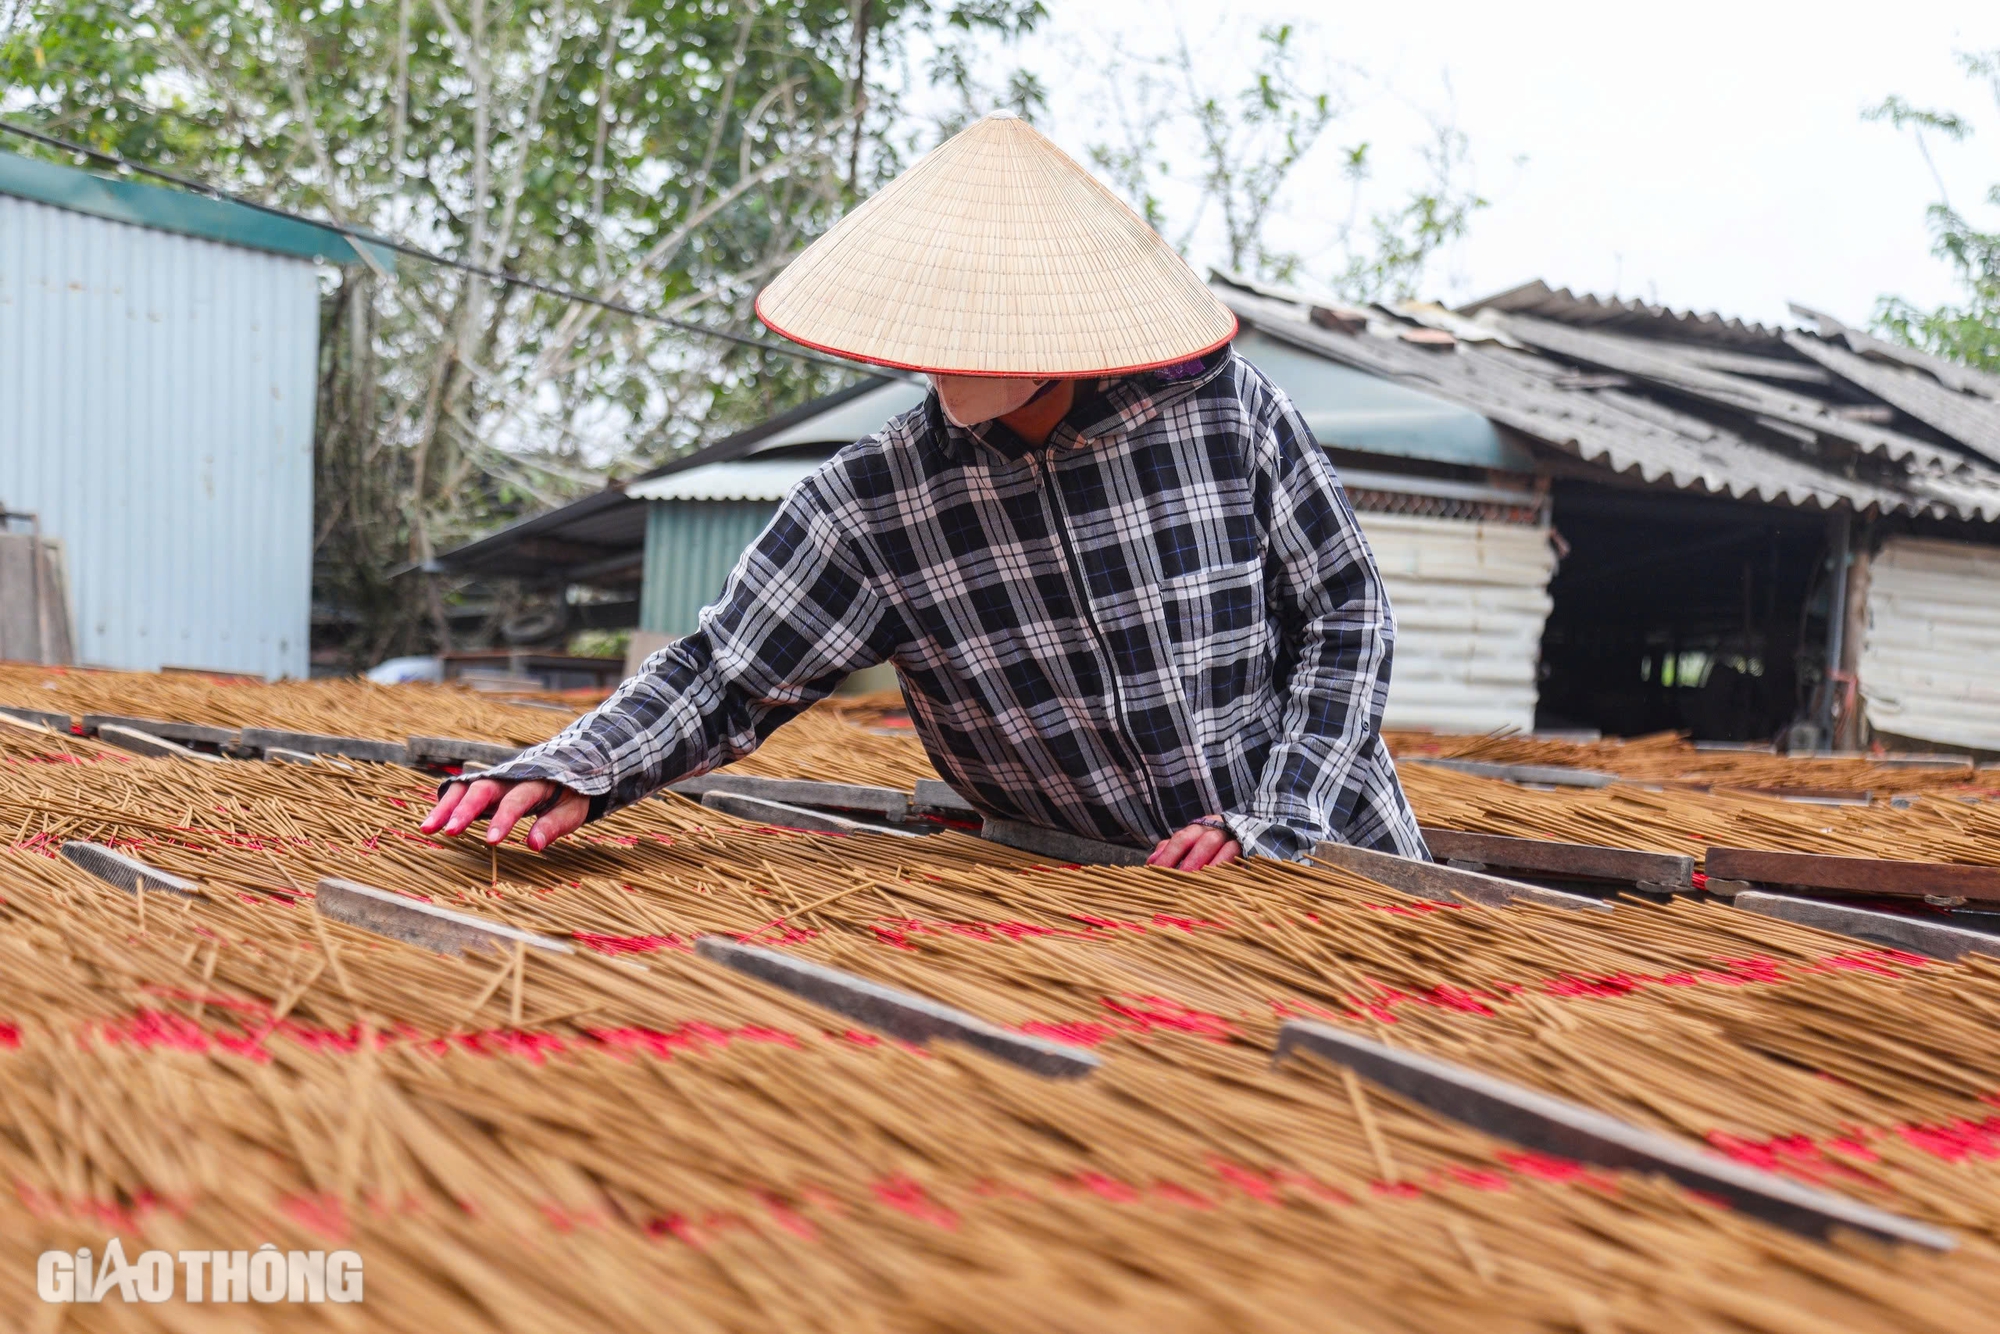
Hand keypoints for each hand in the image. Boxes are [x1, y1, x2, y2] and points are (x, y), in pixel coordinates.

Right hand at [419, 778, 589, 851]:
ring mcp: (494, 778)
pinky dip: (445, 803)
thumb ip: (553, 825)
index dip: (503, 820)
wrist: (568, 764)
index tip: (491, 841)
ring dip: (446, 807)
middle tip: (450, 831)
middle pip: (483, 789)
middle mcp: (510, 777)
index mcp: (536, 781)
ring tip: (427, 829)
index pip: (516, 800)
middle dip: (465, 810)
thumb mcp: (572, 810)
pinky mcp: (485, 784)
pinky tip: (431, 822)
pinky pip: (461, 791)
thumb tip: (534, 845)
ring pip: (465, 788)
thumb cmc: (571, 794)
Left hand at [1147, 819, 1240, 871]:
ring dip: (1211, 864)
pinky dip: (1230, 868)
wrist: (1245, 831)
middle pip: (1203, 841)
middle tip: (1181, 877)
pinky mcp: (1248, 848)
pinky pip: (1239, 857)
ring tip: (1199, 879)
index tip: (1157, 870)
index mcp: (1198, 827)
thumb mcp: (1190, 842)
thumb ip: (1170, 849)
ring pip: (1224, 848)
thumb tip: (1151, 861)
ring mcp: (1233, 837)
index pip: (1181, 838)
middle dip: (1191, 860)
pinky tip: (1220, 880)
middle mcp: (1216, 829)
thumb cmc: (1209, 842)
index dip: (1169, 854)